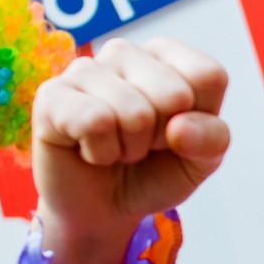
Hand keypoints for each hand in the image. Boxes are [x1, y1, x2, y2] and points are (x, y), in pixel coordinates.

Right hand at [32, 38, 229, 247]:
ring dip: (130, 150)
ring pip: (134, 113)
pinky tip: (88, 151)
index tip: (176, 133)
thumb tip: (179, 127)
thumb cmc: (152, 173)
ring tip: (115, 148)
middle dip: (162, 139)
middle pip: (174, 95)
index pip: (207, 76)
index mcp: (166, 56)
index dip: (198, 122)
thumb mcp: (200, 161)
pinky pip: (95, 123)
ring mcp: (84, 69)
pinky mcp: (52, 95)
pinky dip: (100, 153)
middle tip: (141, 146)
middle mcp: (124, 52)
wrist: (103, 211)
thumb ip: (211, 139)